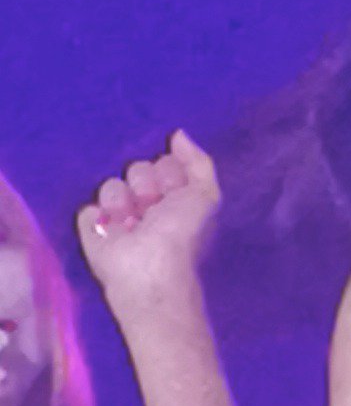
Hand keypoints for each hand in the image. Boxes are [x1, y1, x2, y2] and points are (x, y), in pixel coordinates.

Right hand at [78, 134, 221, 324]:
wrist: (151, 270)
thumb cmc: (183, 234)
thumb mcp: (206, 196)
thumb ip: (198, 163)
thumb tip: (179, 134)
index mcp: (173, 196)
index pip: (163, 162)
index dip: (168, 172)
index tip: (173, 190)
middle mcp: (145, 203)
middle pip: (136, 168)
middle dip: (146, 184)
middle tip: (153, 207)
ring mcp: (117, 216)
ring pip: (112, 184)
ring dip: (124, 202)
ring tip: (132, 224)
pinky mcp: (90, 228)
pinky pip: (89, 207)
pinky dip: (100, 218)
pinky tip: (111, 232)